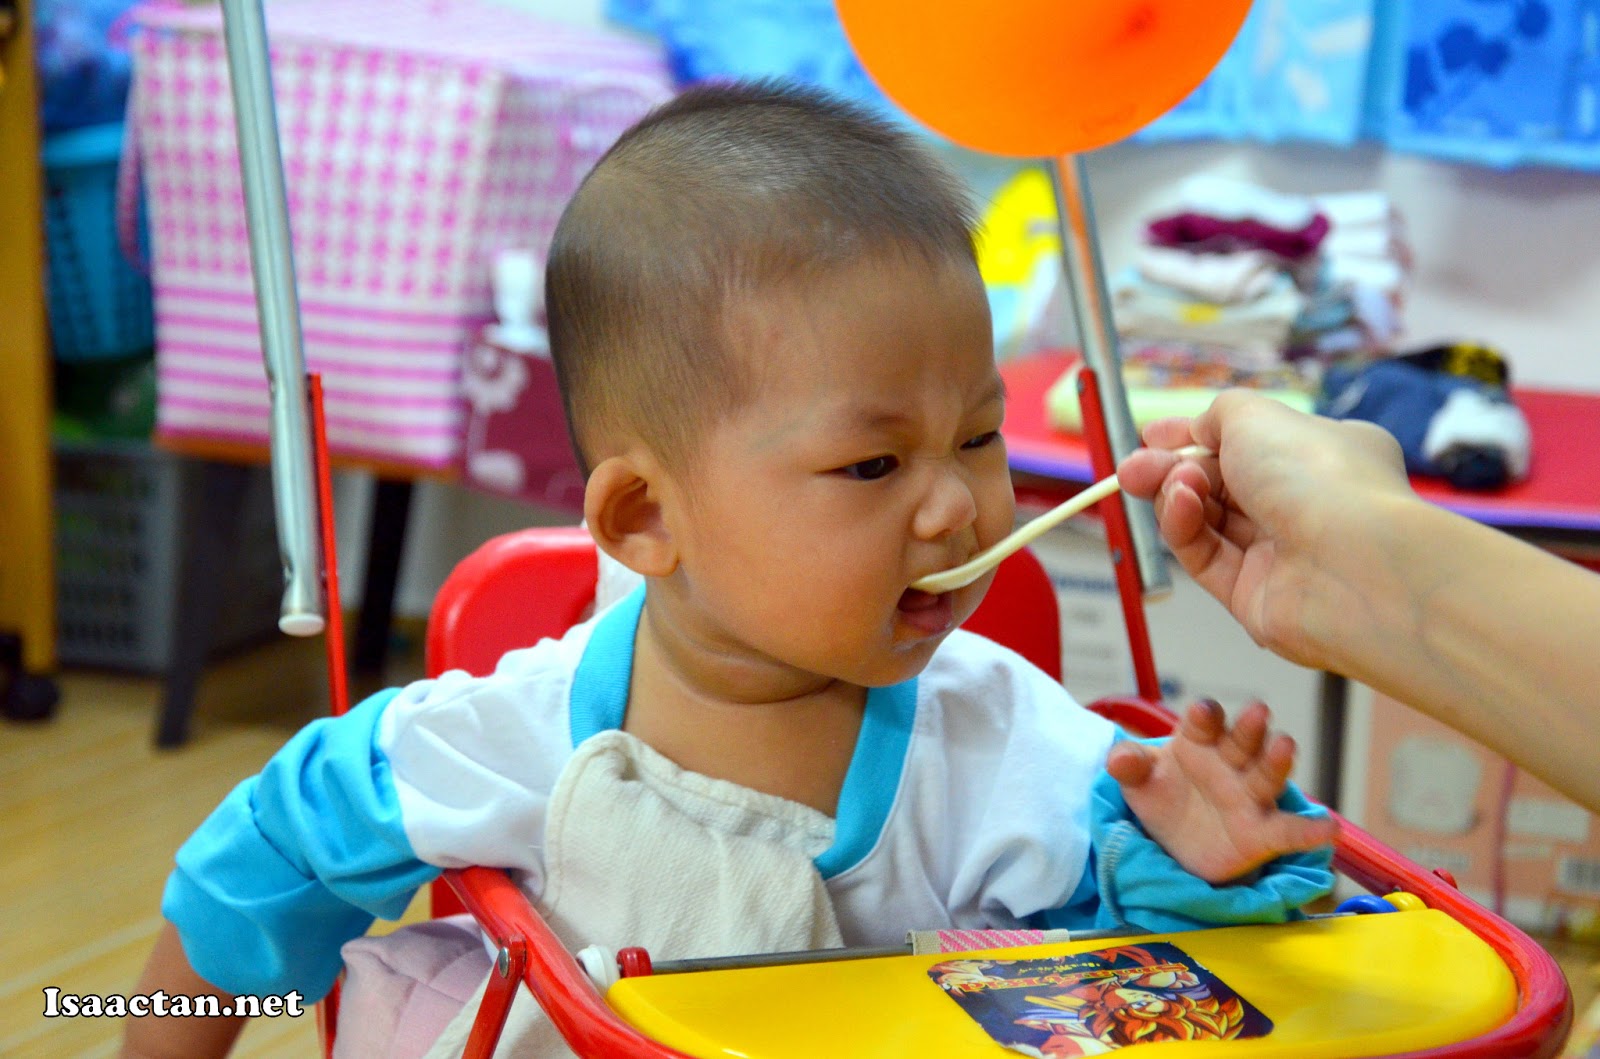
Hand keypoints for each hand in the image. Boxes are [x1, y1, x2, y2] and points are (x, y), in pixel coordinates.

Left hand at [1105, 700, 1338, 883]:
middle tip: (1256, 711)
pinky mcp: (1262, 832)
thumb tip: (1116, 759)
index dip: (1203, 716)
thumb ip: (1130, 766)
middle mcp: (1230, 763)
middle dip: (1249, 727)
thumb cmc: (1162, 793)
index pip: (1202, 722)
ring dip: (1276, 761)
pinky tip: (1327, 828)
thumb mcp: (1139, 780)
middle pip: (1242, 741)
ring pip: (1266, 776)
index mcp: (1199, 741)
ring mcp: (1249, 796)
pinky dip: (1309, 830)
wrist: (1175, 841)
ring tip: (1285, 746)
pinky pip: (1287, 830)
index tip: (1202, 711)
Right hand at [1116, 390, 1413, 670]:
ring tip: (1152, 481)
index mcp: (1320, 455)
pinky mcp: (1253, 595)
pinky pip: (1205, 556)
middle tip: (1131, 467)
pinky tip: (1177, 505)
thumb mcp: (1257, 416)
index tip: (1152, 435)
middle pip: (1219, 483)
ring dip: (1175, 494)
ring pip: (1207, 519)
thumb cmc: (1318, 477)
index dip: (1197, 436)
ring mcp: (1280, 552)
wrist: (1352, 563)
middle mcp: (1303, 504)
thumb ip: (1217, 415)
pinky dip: (1184, 528)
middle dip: (1171, 468)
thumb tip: (1195, 429)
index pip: (1248, 443)